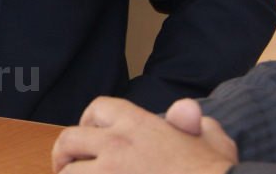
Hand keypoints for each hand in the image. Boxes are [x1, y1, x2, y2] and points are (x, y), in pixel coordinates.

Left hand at [51, 96, 236, 173]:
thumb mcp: (212, 140)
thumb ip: (194, 123)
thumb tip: (186, 112)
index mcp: (139, 125)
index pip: (98, 108)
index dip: (90, 120)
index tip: (90, 134)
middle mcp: (117, 144)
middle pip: (70, 139)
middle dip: (63, 152)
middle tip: (64, 165)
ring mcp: (109, 172)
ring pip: (69, 173)